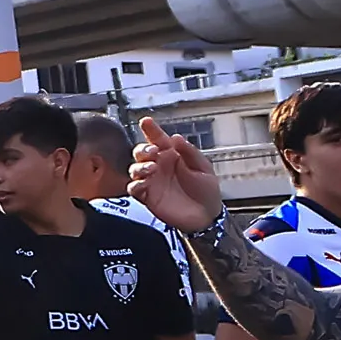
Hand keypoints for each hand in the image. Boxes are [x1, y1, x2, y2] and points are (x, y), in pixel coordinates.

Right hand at [127, 117, 222, 234]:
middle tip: (153, 151)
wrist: (207, 217)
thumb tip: (175, 137)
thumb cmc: (206, 191)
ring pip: (135, 168)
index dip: (151, 130)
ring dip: (139, 166)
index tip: (146, 121)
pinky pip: (134, 188)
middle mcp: (159, 166)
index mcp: (172, 156)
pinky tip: (144, 183)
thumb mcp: (204, 168)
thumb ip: (190, 153)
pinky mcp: (148, 197)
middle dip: (143, 149)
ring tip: (152, 168)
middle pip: (141, 152)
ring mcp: (152, 181)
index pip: (159, 139)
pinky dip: (135, 184)